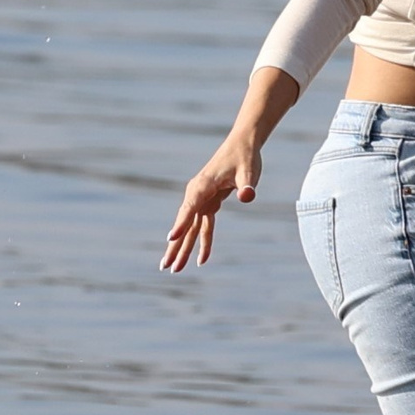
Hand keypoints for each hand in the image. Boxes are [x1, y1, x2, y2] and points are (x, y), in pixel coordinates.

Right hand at [162, 135, 261, 269]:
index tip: (171, 239)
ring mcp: (201, 200)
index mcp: (202, 185)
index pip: (189, 207)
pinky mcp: (209, 204)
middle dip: (175, 246)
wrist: (242, 145)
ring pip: (189, 229)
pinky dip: (201, 243)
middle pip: (183, 224)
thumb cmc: (244, 156)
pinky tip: (200, 260)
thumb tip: (247, 196)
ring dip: (182, 249)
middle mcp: (197, 194)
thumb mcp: (248, 171)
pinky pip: (203, 227)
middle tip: (165, 267)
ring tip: (174, 269)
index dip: (180, 224)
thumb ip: (247, 185)